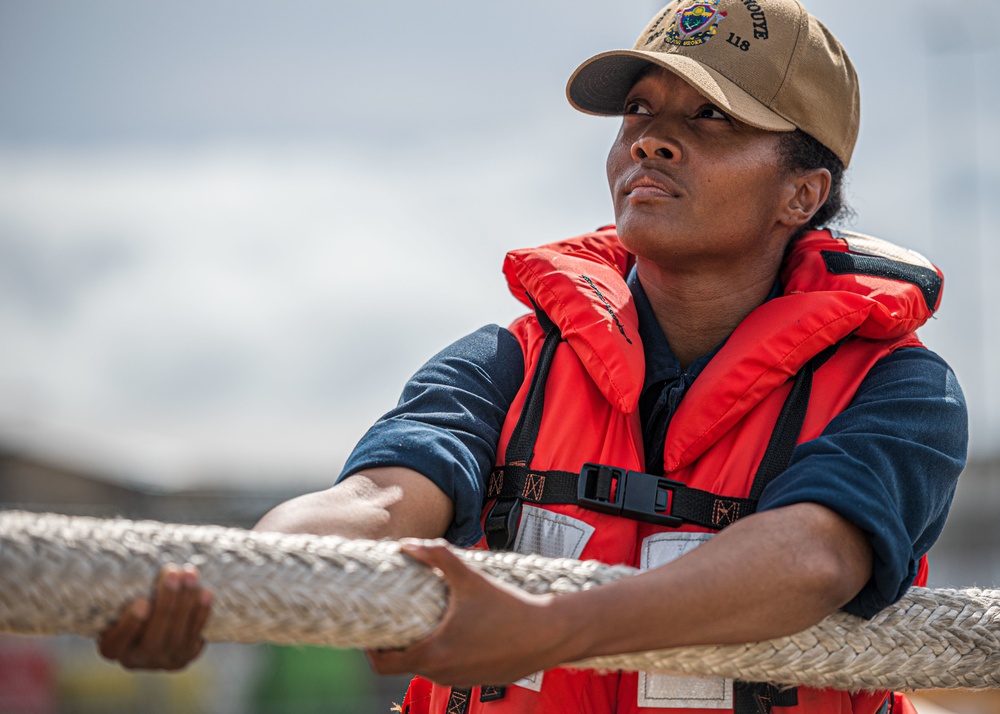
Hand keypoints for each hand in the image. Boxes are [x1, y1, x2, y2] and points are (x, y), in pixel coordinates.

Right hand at [97, 563, 211, 670]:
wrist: (157, 622)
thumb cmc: (131, 598)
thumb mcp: (117, 598)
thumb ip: (119, 586)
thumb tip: (119, 547)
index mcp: (111, 648)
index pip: (116, 642)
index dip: (130, 624)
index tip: (142, 602)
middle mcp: (135, 660)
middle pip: (153, 637)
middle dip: (166, 602)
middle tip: (172, 571)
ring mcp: (163, 661)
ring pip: (177, 636)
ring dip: (186, 602)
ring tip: (190, 573)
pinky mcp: (186, 656)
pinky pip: (195, 636)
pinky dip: (201, 613)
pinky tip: (205, 592)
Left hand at [367, 540, 576, 686]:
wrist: (550, 632)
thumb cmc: (511, 607)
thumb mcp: (470, 577)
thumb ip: (437, 557)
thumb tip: (407, 544)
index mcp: (435, 653)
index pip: (384, 664)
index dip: (371, 650)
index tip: (370, 632)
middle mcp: (444, 673)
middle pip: (405, 666)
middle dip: (397, 645)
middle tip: (396, 621)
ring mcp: (462, 680)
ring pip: (429, 668)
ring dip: (423, 648)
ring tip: (427, 622)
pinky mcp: (479, 679)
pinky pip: (451, 670)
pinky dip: (446, 654)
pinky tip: (457, 631)